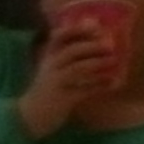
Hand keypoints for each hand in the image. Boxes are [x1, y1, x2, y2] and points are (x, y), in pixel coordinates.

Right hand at [18, 21, 123, 136]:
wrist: (30, 116)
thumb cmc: (47, 89)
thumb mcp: (52, 69)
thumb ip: (68, 55)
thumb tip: (93, 38)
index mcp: (48, 57)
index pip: (59, 37)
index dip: (77, 30)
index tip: (96, 26)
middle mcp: (50, 67)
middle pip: (71, 51)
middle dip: (92, 46)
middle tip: (110, 45)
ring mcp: (56, 83)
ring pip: (77, 69)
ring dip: (97, 63)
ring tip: (113, 61)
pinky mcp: (63, 99)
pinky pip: (84, 90)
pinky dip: (100, 85)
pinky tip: (112, 82)